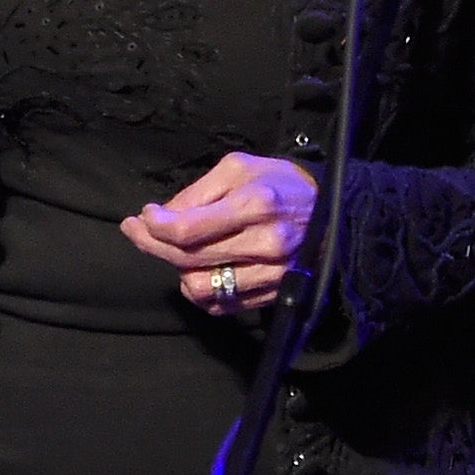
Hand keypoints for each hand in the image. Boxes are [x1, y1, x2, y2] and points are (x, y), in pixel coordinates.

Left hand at [119, 150, 318, 315]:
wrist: (335, 212)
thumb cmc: (281, 184)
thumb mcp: (238, 169)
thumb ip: (197, 192)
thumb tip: (161, 215)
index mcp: (255, 206)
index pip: (187, 230)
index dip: (153, 226)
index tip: (142, 216)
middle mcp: (264, 245)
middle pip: (187, 259)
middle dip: (153, 244)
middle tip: (139, 230)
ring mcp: (271, 274)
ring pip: (201, 288)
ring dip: (178, 271)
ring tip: (175, 251)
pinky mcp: (274, 294)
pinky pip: (222, 305)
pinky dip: (201, 291)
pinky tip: (198, 269)